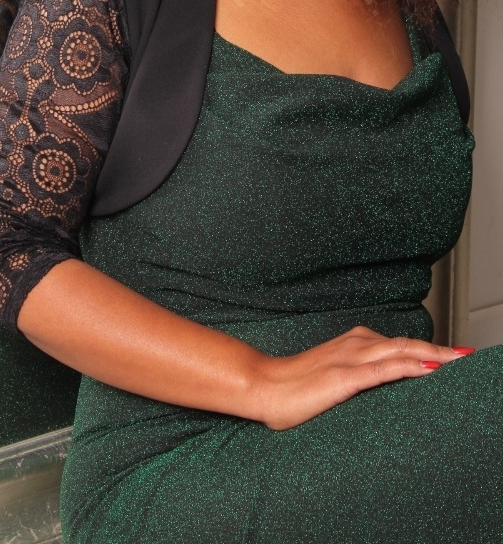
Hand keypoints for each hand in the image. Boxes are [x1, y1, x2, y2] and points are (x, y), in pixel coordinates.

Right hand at [254, 325, 465, 429]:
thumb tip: (376, 384)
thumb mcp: (331, 377)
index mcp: (352, 343)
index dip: (427, 348)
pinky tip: (427, 368)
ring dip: (433, 354)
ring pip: (401, 351)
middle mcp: (354, 344)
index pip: (399, 344)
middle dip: (441, 349)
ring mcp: (349, 359)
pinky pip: (383, 369)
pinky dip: (409, 366)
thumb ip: (354, 376)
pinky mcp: (343, 377)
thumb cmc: (292, 386)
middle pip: (408, 344)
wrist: (262, 386)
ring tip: (459, 359)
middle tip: (467, 355)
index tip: (451, 356)